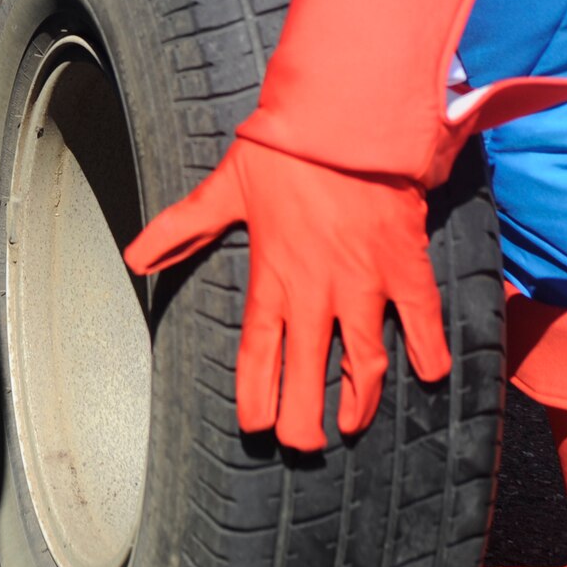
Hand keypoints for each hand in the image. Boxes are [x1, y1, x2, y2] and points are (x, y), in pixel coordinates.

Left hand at [120, 0, 566, 451]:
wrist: (346, 119)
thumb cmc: (283, 149)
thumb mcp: (224, 188)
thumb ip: (181, 228)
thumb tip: (136, 259)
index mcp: (272, 276)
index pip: (259, 353)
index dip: (257, 395)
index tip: (255, 428)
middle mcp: (317, 291)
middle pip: (310, 373)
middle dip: (304, 419)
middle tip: (301, 447)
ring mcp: (365, 285)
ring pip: (365, 362)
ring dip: (359, 401)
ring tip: (351, 426)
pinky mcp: (406, 268)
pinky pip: (424, 322)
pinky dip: (430, 351)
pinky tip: (431, 376)